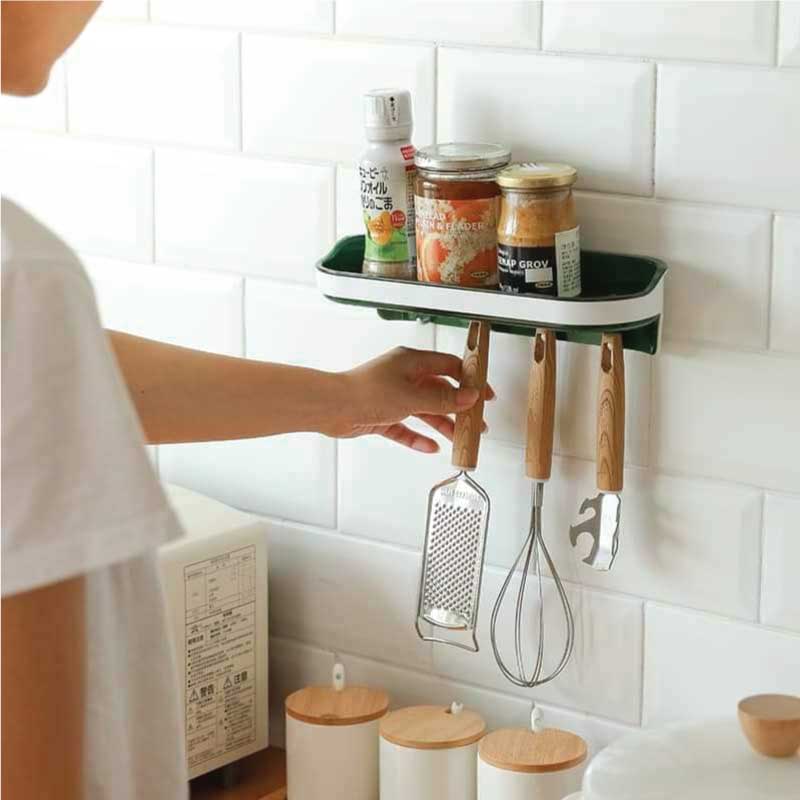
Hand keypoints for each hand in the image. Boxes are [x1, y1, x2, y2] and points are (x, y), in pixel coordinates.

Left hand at [323, 346, 494, 452]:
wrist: (332, 407)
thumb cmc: (366, 392)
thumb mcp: (413, 396)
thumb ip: (443, 399)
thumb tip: (468, 396)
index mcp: (411, 362)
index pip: (449, 367)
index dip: (469, 380)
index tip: (484, 395)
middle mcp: (403, 377)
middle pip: (439, 391)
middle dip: (458, 408)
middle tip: (475, 423)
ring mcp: (392, 397)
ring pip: (424, 411)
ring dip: (442, 424)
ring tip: (459, 439)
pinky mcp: (381, 415)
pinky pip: (405, 427)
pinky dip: (417, 437)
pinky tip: (430, 447)